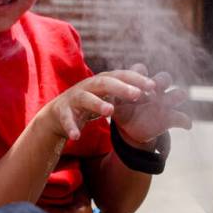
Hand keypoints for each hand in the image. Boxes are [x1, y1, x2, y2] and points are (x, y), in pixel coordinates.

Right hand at [40, 70, 157, 141]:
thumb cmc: (88, 104)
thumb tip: (155, 88)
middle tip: (137, 94)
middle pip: (103, 83)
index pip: (120, 75)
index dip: (135, 79)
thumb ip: (126, 92)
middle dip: (120, 88)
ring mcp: (73, 98)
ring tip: (110, 111)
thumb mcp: (107, 96)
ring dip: (97, 103)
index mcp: (100, 82)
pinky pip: (67, 119)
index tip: (153, 86)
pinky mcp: (62, 112)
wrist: (57, 114)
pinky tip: (76, 136)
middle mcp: (86, 86)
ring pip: (85, 98)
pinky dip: (71, 127)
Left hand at [112, 63, 191, 146]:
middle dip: (161, 81)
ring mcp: (165, 102)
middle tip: (152, 88)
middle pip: (164, 78)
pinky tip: (185, 124)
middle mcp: (155, 89)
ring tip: (166, 103)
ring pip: (179, 93)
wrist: (130, 128)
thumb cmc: (122, 110)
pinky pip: (183, 118)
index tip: (133, 82)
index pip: (141, 70)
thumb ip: (114, 101)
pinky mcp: (171, 118)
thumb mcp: (115, 106)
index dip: (138, 74)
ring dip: (176, 96)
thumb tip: (111, 97)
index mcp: (138, 83)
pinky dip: (185, 121)